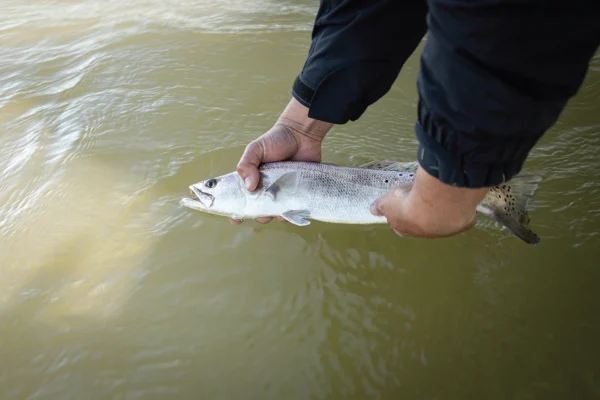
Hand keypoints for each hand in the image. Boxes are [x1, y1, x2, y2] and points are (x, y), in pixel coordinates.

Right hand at [230, 98, 332, 224]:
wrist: (302, 135)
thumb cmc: (276, 140)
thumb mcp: (255, 149)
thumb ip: (246, 165)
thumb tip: (249, 187)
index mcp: (250, 179)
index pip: (238, 198)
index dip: (235, 210)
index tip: (234, 218)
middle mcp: (264, 188)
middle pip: (255, 209)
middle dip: (255, 215)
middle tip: (259, 213)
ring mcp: (280, 192)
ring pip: (272, 212)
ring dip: (271, 216)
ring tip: (275, 212)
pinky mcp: (296, 193)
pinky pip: (290, 209)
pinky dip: (288, 213)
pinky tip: (289, 210)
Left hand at [370, 166, 488, 237]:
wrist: (437, 206)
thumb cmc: (409, 204)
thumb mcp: (388, 202)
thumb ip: (380, 206)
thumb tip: (372, 209)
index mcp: (406, 229)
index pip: (400, 226)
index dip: (399, 216)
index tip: (401, 206)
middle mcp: (426, 232)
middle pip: (421, 224)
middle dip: (420, 213)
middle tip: (420, 199)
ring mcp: (446, 229)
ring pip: (442, 220)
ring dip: (440, 210)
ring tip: (439, 195)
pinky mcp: (462, 223)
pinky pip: (460, 216)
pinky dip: (459, 210)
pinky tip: (457, 200)